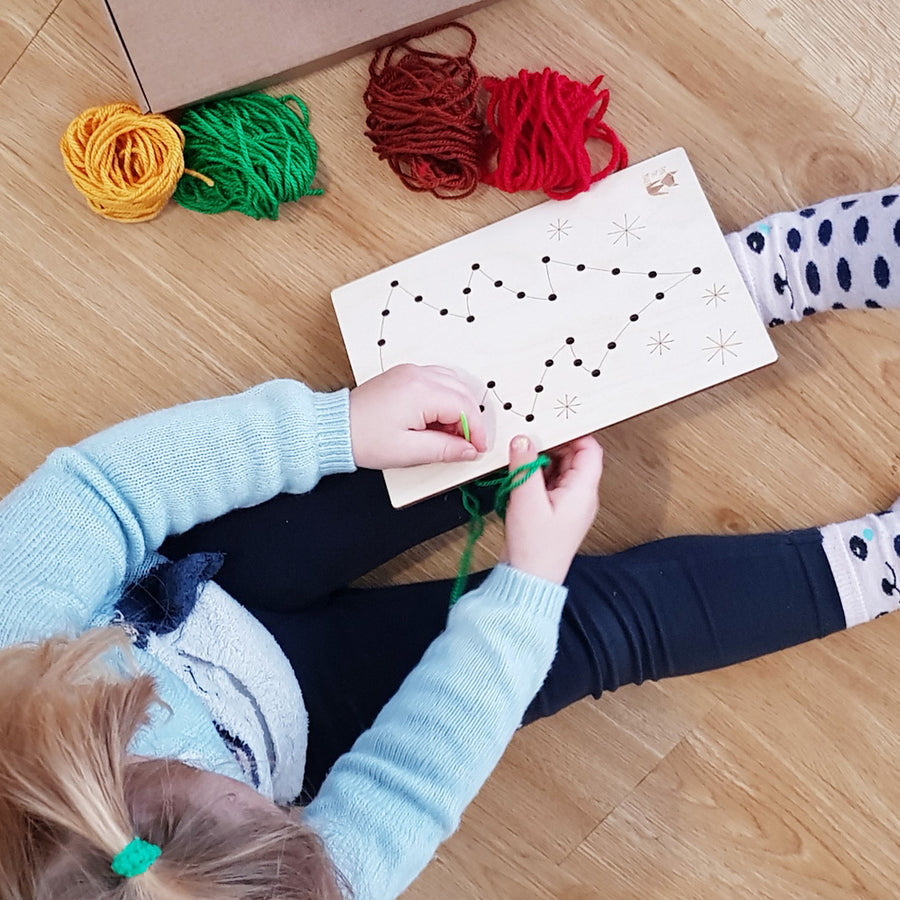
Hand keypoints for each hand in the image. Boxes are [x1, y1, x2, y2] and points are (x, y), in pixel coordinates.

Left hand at [349, 364, 487, 468]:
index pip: (464, 407)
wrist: (335, 428)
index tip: (477, 449)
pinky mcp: (405, 375)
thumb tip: (469, 450)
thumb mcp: (409, 452)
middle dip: (469, 420)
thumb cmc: (364, 439)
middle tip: (464, 445)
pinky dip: (446, 398)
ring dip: (459, 408)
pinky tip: (437, 418)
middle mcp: (418, 375)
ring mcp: (411, 372)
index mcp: (421, 391)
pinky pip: (438, 380)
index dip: (476, 431)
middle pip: (462, 393)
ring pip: (453, 384)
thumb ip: (445, 449)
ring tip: (449, 434)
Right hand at [502, 433, 602, 583]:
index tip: (553, 425)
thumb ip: (524, 466)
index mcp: (583, 491)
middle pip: (574, 457)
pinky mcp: (555, 511)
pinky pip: (550, 483)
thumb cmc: (536, 548)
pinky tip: (520, 477)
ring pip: (560, 469)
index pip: (590, 450)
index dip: (574, 433)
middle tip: (530, 439)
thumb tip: (523, 441)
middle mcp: (581, 496)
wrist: (529, 578)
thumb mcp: (526, 500)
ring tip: (522, 458)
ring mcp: (568, 504)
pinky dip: (536, 475)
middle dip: (552, 446)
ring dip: (541, 461)